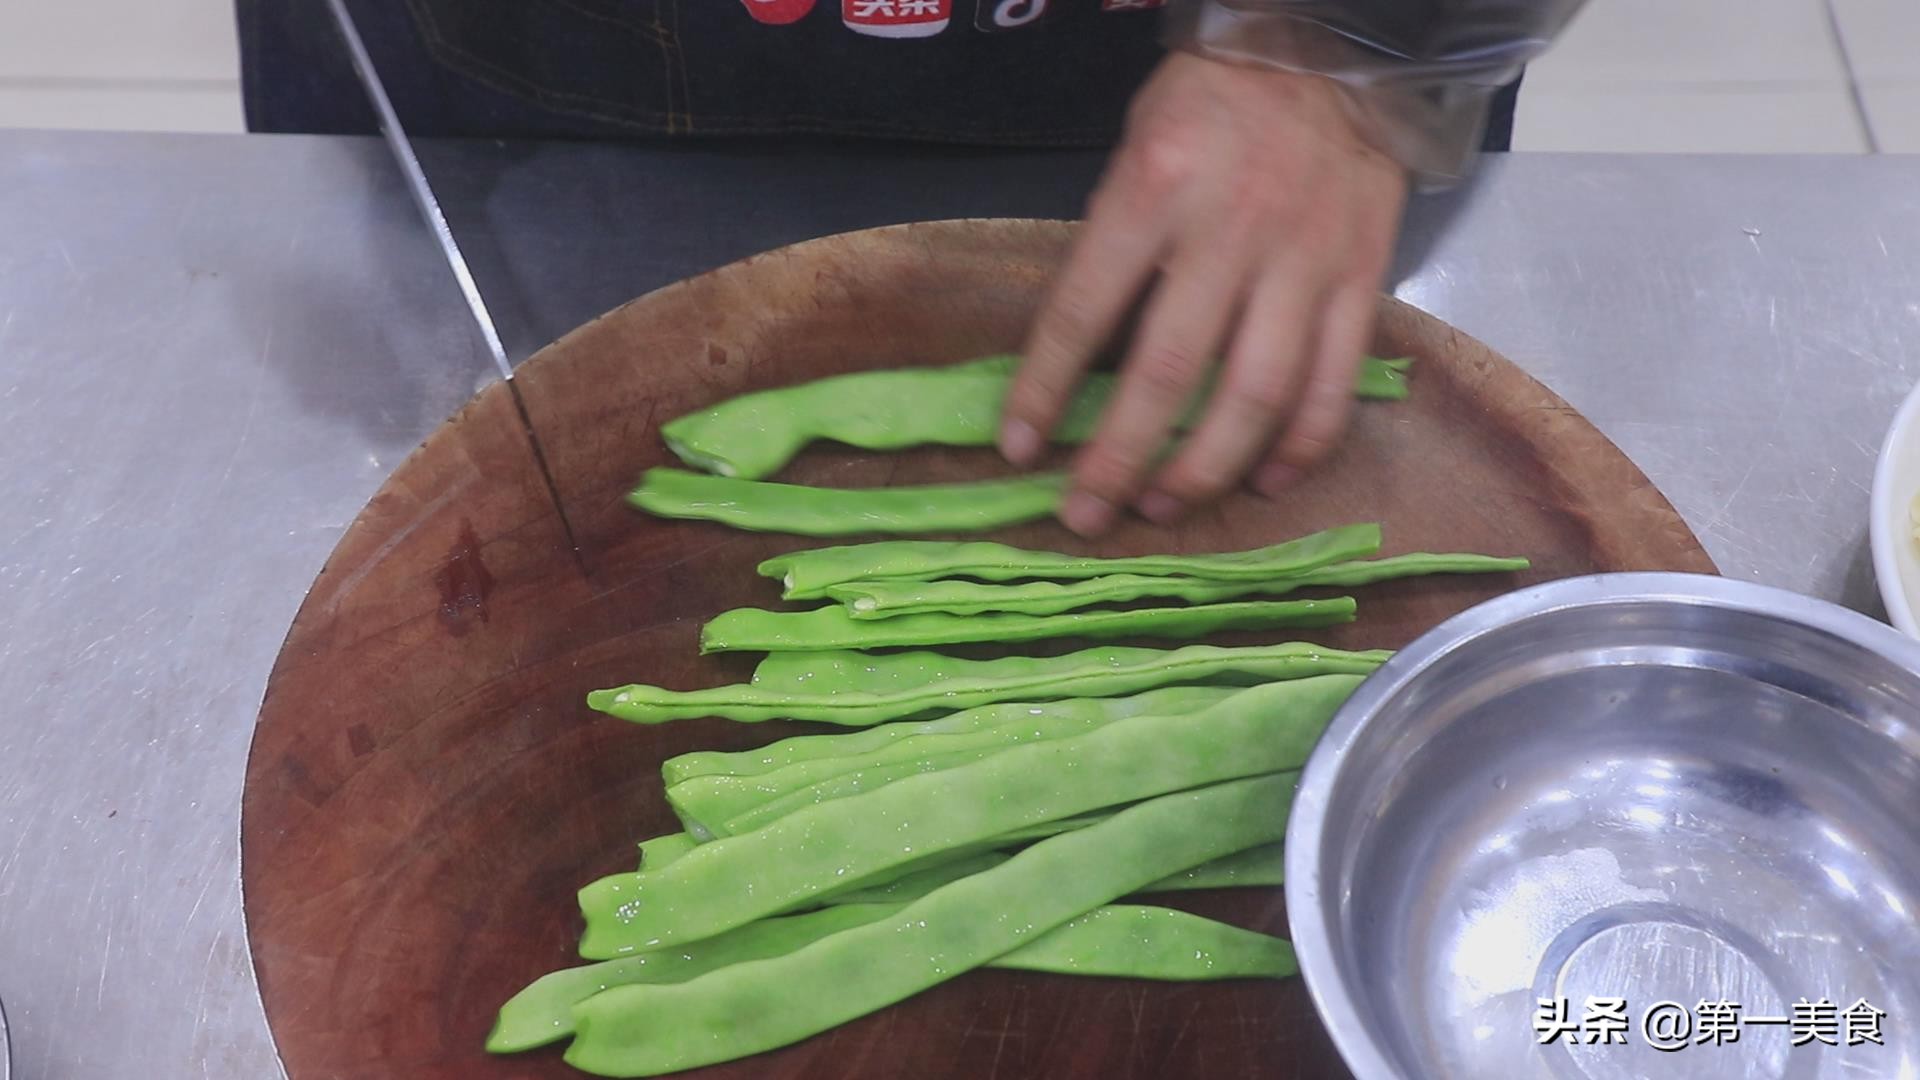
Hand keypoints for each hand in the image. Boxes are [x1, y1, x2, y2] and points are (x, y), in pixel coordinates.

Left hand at [998, 52, 1408, 535]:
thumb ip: (1113, 244)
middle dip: (1119, 458)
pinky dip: (1299, 446)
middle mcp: (1231, 231)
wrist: (1331, 54)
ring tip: (1161, 506)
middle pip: (1169, 374)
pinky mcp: (1361, 281)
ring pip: (1255, 395)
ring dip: (1203, 468)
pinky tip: (1262, 480)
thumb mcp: (1136, 146)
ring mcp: (1304, 262)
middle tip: (1086, 514)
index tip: (1018, 448)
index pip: (1084, 310)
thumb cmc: (1212, 105)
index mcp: (1154, 191)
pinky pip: (1331, 384)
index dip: (1044, 389)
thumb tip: (1076, 356)